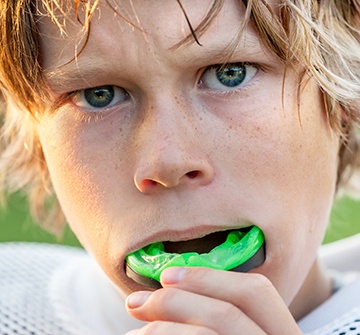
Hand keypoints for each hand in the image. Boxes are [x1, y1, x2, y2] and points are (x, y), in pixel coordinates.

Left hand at [125, 267, 302, 334]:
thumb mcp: (235, 330)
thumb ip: (219, 316)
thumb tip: (173, 287)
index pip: (256, 292)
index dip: (209, 277)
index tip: (167, 276)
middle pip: (228, 313)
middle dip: (175, 301)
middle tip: (136, 303)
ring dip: (161, 328)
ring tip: (135, 333)